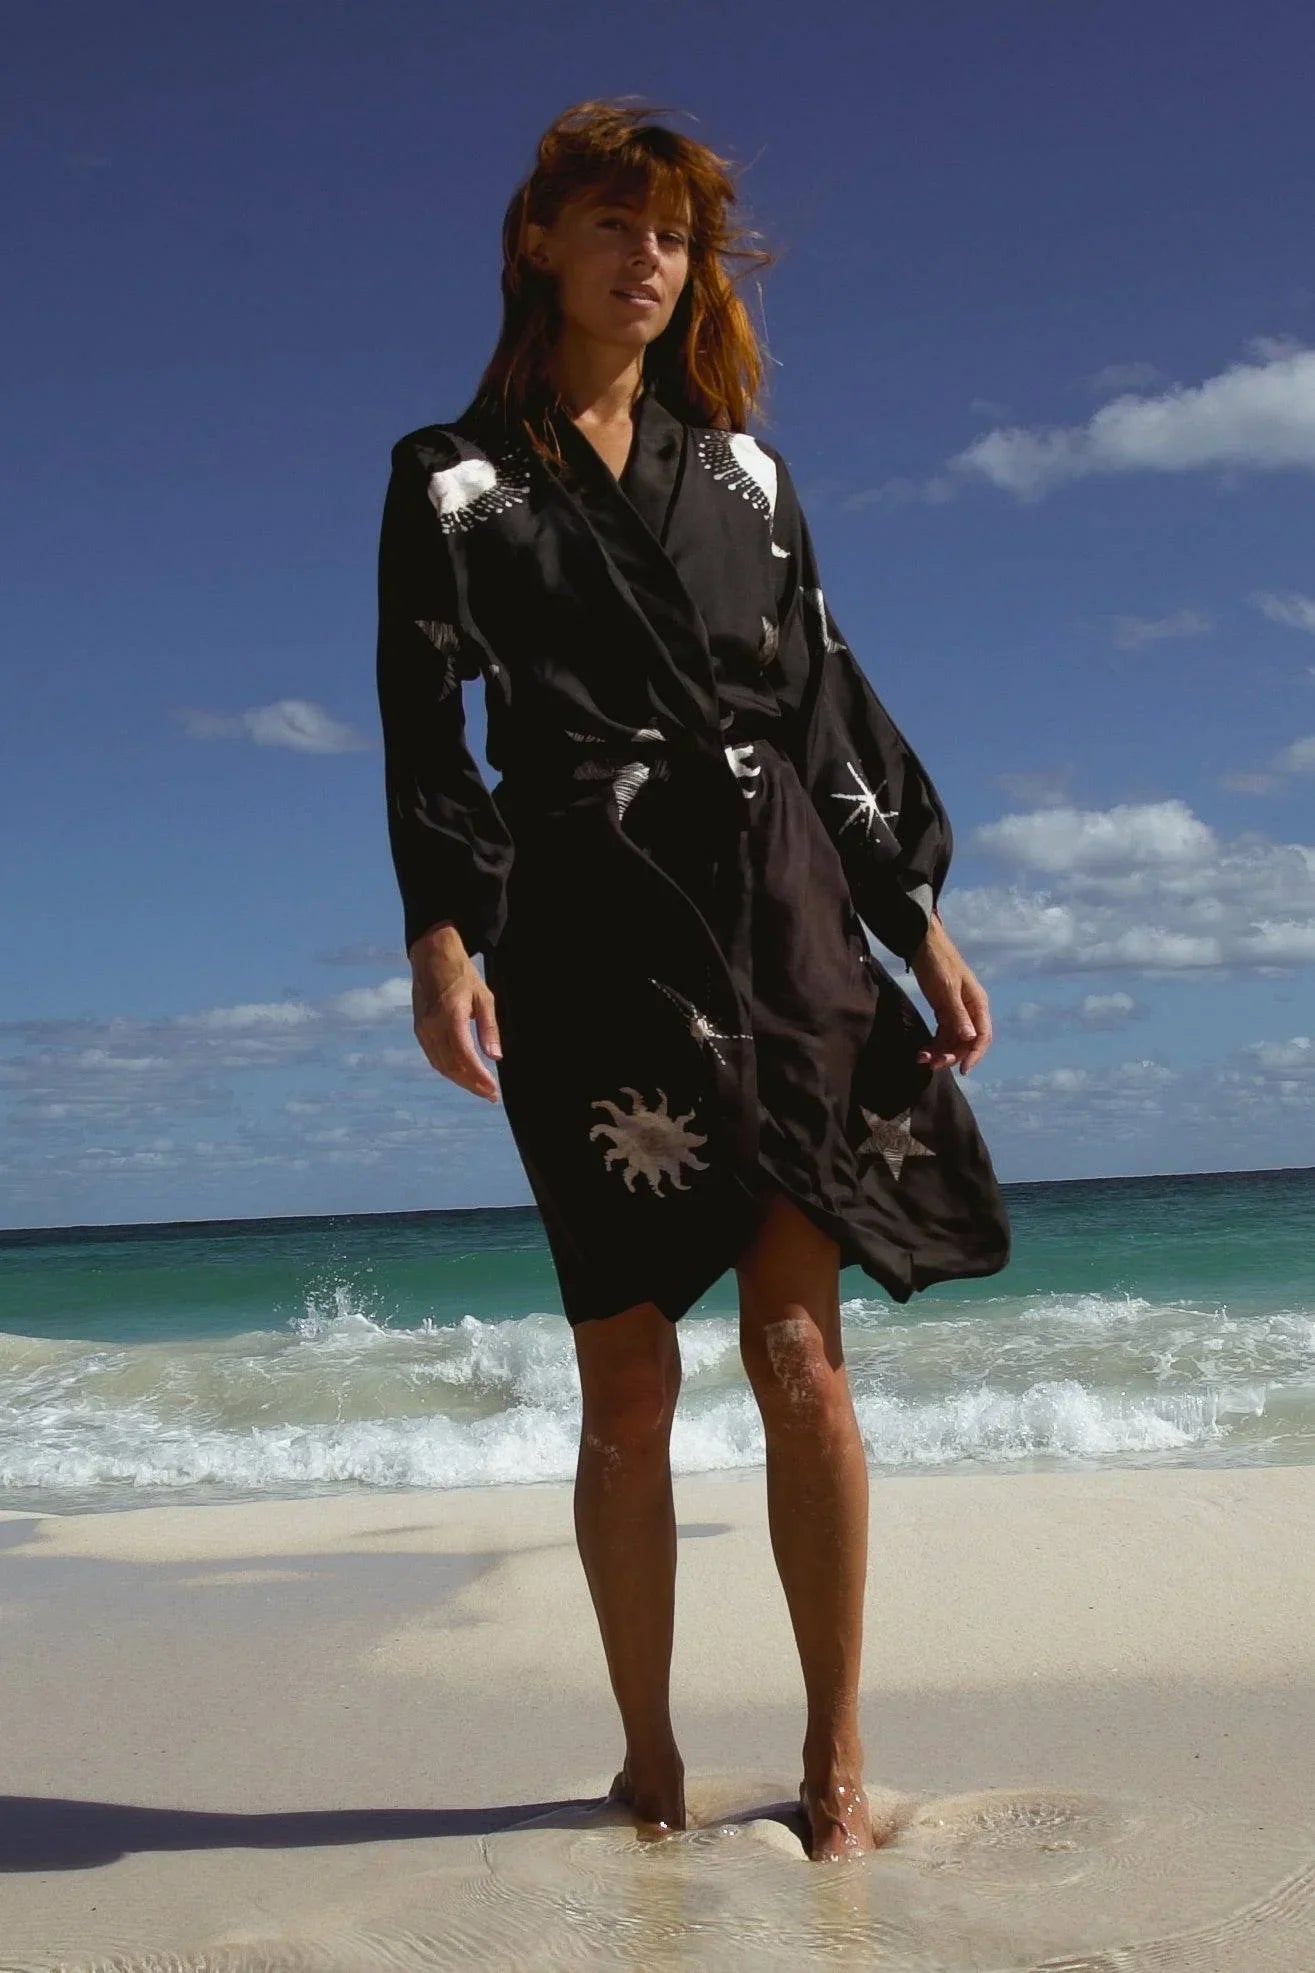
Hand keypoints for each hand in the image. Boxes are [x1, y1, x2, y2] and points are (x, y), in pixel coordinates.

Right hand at [409, 924, 503, 1102]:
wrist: (432, 957)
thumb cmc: (461, 975)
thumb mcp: (484, 997)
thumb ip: (489, 1028)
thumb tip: (495, 1056)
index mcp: (451, 1016)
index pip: (465, 1057)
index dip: (479, 1077)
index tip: (493, 1090)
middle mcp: (433, 1026)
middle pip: (452, 1066)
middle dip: (472, 1085)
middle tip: (490, 1096)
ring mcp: (423, 1029)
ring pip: (441, 1065)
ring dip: (460, 1081)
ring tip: (479, 1089)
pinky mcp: (419, 1030)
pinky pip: (433, 1057)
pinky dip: (448, 1070)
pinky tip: (462, 1075)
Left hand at [908, 915, 991, 1075]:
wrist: (922, 944)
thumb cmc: (938, 963)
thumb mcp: (946, 989)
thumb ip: (958, 1014)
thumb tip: (970, 1038)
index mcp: (978, 1003)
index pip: (983, 1036)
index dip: (974, 1054)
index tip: (963, 1070)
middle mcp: (970, 1010)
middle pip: (966, 1042)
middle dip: (951, 1055)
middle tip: (932, 1065)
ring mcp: (957, 1010)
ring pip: (953, 1040)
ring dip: (940, 1052)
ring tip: (922, 1059)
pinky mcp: (943, 1010)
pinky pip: (942, 1033)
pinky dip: (934, 1043)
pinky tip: (922, 1051)